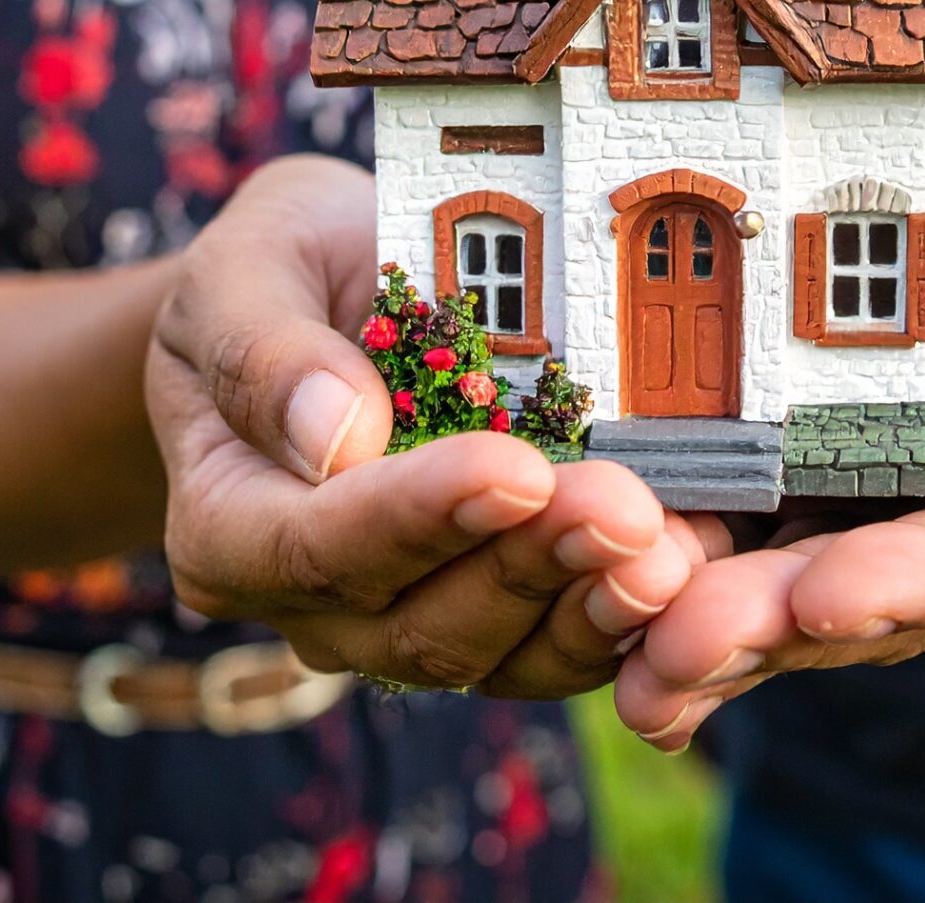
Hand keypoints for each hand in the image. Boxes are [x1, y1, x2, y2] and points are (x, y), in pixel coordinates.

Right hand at [148, 155, 703, 697]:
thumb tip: (334, 435)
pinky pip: (557, 647)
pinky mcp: (494, 620)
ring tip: (672, 546)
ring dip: (592, 606)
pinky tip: (693, 553)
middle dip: (530, 565)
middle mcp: (315, 605)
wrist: (332, 296)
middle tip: (624, 507)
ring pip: (502, 656)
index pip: (318, 547)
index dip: (419, 518)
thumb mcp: (244, 267)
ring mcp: (405, 624)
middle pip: (420, 624)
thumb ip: (265, 350)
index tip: (514, 468)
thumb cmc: (281, 273)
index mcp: (230, 527)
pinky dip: (626, 613)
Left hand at [614, 129, 924, 747]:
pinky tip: (608, 619)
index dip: (909, 584)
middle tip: (679, 648)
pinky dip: (684, 589)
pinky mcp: (818, 513)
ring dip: (716, 638)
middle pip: (878, 607)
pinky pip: (750, 560)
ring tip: (633, 664)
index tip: (827, 597)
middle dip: (776, 631)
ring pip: (801, 608)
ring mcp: (894, 539)